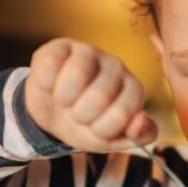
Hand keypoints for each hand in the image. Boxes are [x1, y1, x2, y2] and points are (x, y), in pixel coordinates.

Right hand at [24, 38, 157, 151]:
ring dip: (64, 99)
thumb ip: (140, 135)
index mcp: (133, 89)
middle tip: (78, 114)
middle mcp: (116, 66)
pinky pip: (51, 65)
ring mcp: (89, 53)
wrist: (52, 117)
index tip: (95, 127)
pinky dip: (46, 84)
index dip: (101, 129)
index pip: (122, 114)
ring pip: (76, 76)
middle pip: (99, 96)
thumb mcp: (114, 139)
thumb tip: (141, 120)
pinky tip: (51, 85)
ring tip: (65, 100)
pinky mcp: (61, 46)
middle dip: (81, 116)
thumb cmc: (88, 125)